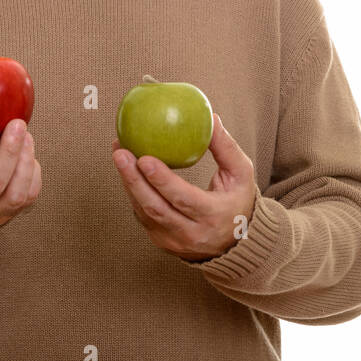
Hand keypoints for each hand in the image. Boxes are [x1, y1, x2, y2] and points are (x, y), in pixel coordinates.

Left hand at [112, 113, 257, 261]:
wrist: (235, 241)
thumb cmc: (238, 200)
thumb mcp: (241, 173)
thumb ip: (226, 147)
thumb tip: (211, 118)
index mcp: (213, 216)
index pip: (183, 199)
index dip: (162, 180)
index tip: (145, 158)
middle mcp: (191, 234)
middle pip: (155, 208)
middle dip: (134, 179)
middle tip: (120, 153)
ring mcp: (173, 241)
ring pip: (144, 213)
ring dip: (128, 184)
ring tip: (119, 155)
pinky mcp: (161, 241)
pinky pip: (142, 216)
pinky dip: (133, 193)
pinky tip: (126, 171)